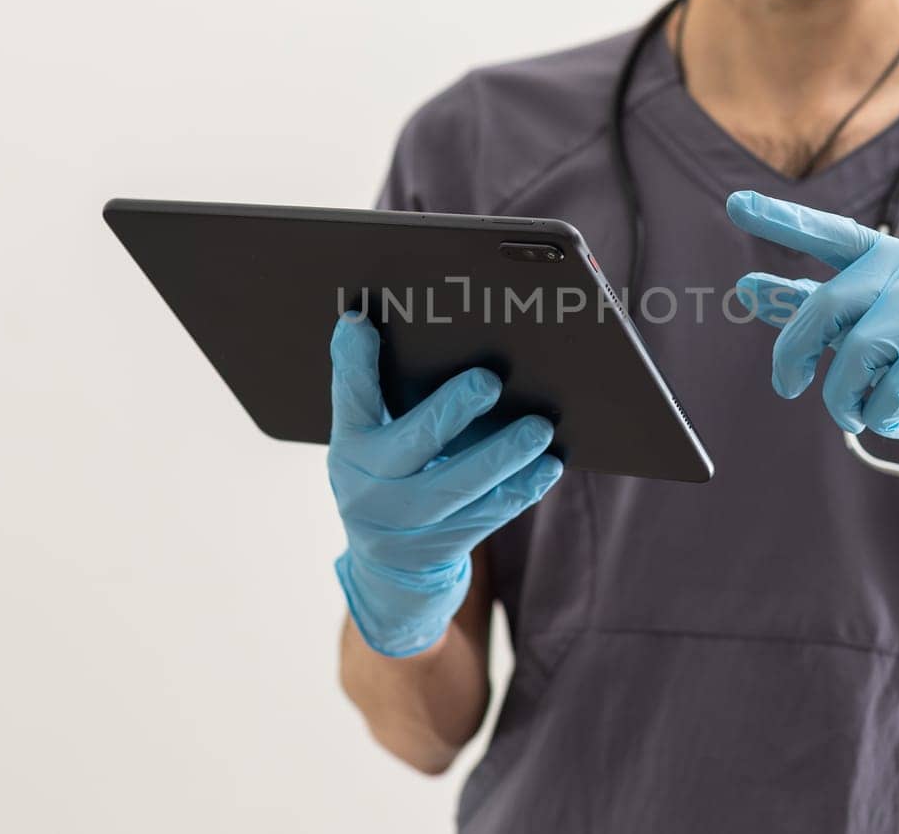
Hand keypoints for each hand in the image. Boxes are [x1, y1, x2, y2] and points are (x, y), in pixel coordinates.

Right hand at [328, 316, 562, 655]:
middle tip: (490, 380)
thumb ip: (384, 400)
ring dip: (504, 454)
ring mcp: (403, 524)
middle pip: (412, 441)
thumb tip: (415, 330)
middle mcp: (368, 486)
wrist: (387, 576)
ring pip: (458, 485)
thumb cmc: (389, 483)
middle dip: (451, 409)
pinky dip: (521, 489)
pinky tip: (549, 466)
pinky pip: (487, 515)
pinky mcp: (439, 550)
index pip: (349, 397)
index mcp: (350, 446)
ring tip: (540, 427)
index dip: (353, 360)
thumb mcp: (371, 447)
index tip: (362, 322)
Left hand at [727, 190, 898, 498]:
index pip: (830, 234)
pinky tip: (896, 418)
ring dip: (844, 399)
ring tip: (856, 413)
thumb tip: (746, 289)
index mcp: (887, 258)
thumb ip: (808, 311)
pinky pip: (891, 389)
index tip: (735, 203)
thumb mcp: (859, 333)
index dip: (783, 220)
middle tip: (785, 386)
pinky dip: (880, 416)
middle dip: (795, 353)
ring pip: (858, 354)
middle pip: (829, 305)